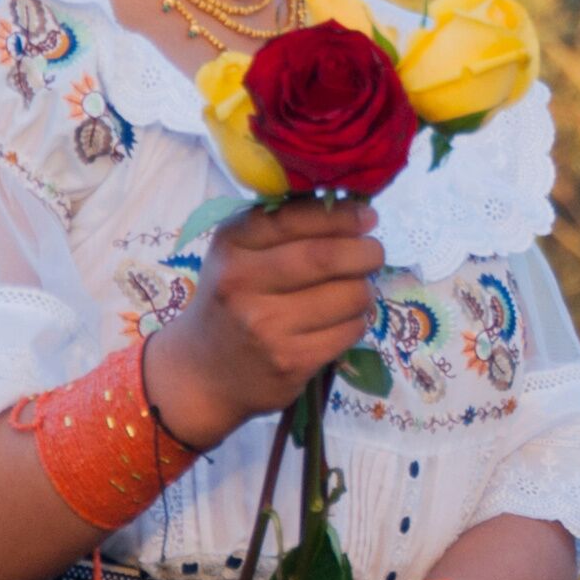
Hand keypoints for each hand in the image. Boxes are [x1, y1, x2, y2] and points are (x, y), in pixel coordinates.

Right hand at [143, 196, 383, 446]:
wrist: (204, 373)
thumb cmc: (231, 300)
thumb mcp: (239, 253)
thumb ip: (283, 225)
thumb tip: (352, 207)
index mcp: (232, 244)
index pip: (296, 218)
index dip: (341, 215)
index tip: (368, 217)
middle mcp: (243, 283)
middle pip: (327, 257)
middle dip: (365, 251)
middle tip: (374, 252)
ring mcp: (266, 326)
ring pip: (348, 295)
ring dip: (365, 289)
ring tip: (356, 289)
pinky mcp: (290, 361)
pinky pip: (349, 331)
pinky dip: (357, 321)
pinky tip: (342, 320)